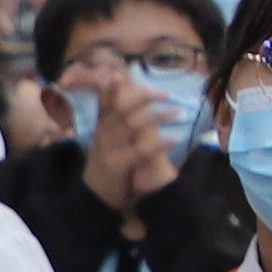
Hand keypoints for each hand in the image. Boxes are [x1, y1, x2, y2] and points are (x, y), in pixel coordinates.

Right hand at [70, 67, 174, 210]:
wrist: (94, 197)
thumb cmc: (107, 166)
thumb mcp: (108, 141)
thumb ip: (117, 123)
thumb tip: (131, 102)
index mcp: (102, 127)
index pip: (105, 102)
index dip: (111, 88)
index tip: (121, 74)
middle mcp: (103, 134)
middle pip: (122, 108)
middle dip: (143, 97)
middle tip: (166, 94)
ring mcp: (109, 149)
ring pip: (132, 125)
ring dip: (157, 116)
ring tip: (177, 112)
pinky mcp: (118, 164)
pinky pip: (140, 150)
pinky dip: (159, 143)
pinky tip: (174, 138)